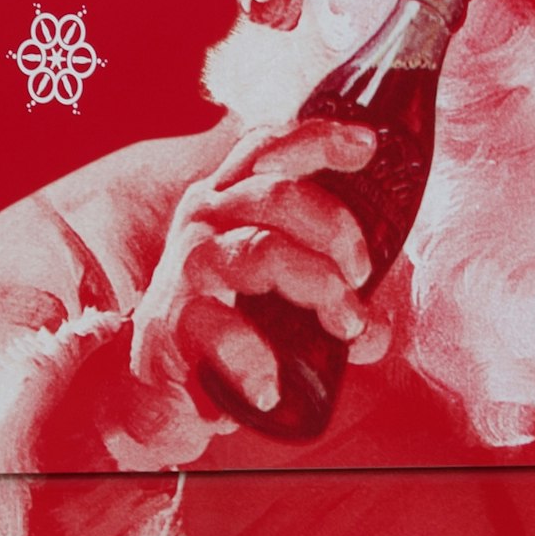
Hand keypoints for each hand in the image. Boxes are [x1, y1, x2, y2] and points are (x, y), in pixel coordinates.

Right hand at [126, 119, 395, 429]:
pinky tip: (270, 386)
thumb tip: (376, 326)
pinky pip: (227, 330)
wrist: (157, 395)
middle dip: (337, 229)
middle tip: (359, 275)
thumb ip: (335, 300)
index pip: (266, 149)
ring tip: (343, 327)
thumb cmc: (224, 336)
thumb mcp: (284, 304)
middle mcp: (203, 224)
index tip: (365, 146)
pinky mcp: (173, 322)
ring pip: (264, 251)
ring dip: (321, 288)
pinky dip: (258, 362)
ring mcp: (187, 270)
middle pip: (278, 192)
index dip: (317, 140)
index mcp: (227, 204)